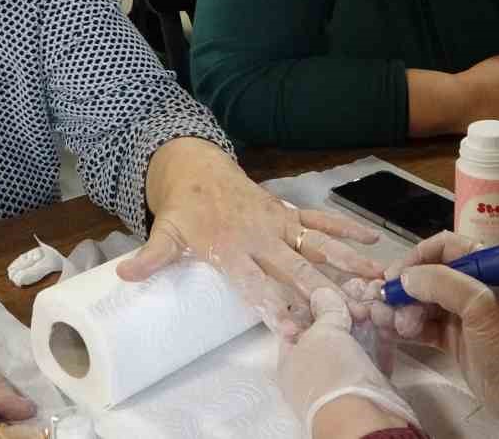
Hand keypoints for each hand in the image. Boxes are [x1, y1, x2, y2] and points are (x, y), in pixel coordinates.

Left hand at [118, 137, 386, 337]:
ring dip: (346, 260)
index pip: (254, 283)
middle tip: (346, 312)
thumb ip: (150, 256)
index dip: (273, 307)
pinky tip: (373, 239)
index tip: (292, 331)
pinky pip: (321, 221)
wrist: (196, 167)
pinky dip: (346, 227)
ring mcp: (278, 223)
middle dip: (320, 291)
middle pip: (295, 268)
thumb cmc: (183, 208)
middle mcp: (260, 237)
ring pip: (318, 244)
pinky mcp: (288, 213)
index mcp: (231, 247)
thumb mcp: (164, 232)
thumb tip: (124, 275)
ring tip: (374, 278)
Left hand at [279, 288, 416, 437]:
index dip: (316, 301)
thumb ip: (325, 309)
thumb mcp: (321, 333)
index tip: (333, 285)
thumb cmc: (330, 373)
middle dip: (348, 307)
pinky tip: (391, 319)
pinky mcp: (371, 382)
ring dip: (369, 318)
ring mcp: (344, 376)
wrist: (363, 418)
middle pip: (332, 328)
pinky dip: (383, 336)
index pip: (299, 322)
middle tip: (363, 291)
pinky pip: (376, 352)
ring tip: (379, 302)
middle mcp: (315, 368)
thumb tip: (323, 294)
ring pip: (357, 338)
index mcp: (291, 359)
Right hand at [375, 231, 498, 435]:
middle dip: (404, 289)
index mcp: (484, 267)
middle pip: (427, 276)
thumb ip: (442, 284)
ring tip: (391, 325)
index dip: (417, 257)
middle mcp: (470, 286)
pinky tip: (389, 333)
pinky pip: (422, 327)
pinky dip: (405, 329)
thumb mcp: (481, 305)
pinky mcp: (453, 341)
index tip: (394, 275)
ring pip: (421, 303)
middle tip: (386, 308)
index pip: (444, 247)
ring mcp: (461, 315)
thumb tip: (404, 277)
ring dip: (401, 310)